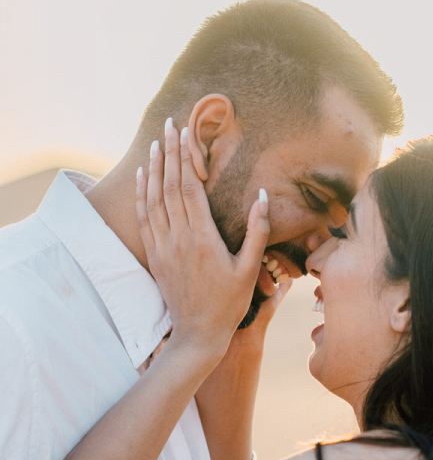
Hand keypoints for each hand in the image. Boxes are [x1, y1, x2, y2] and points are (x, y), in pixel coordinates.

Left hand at [136, 120, 269, 355]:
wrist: (197, 334)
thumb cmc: (229, 304)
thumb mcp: (250, 270)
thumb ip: (257, 232)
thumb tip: (263, 197)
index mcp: (203, 238)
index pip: (190, 187)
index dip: (186, 157)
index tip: (184, 133)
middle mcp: (178, 238)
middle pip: (169, 186)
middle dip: (168, 153)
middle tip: (167, 126)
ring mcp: (163, 247)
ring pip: (153, 199)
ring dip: (153, 169)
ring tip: (154, 144)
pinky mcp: (155, 256)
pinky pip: (144, 218)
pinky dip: (142, 195)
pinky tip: (143, 179)